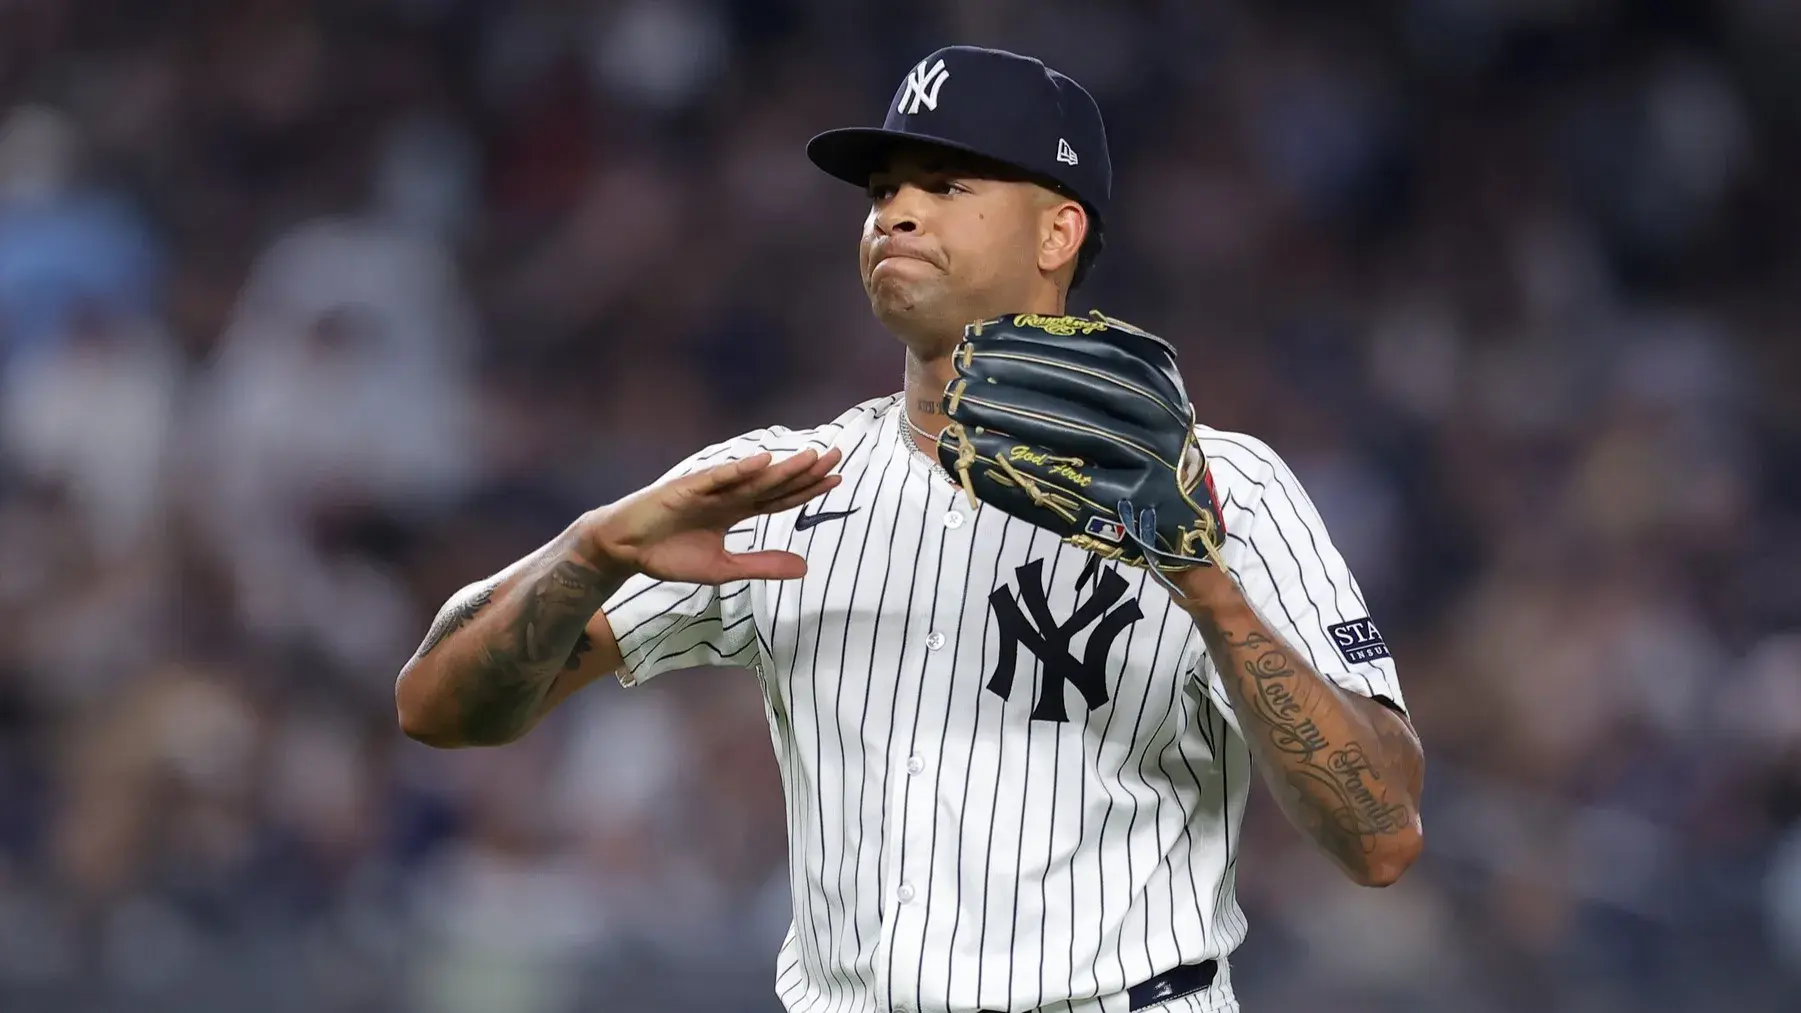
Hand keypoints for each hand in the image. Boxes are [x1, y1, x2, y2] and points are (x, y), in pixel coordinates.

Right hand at [576, 448, 843, 583]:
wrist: (626, 551)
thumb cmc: (670, 556)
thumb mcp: (724, 569)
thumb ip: (763, 565)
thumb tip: (806, 568)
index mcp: (736, 511)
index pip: (779, 498)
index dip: (807, 489)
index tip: (836, 480)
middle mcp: (727, 495)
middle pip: (773, 481)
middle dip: (804, 470)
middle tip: (837, 456)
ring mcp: (708, 489)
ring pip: (752, 477)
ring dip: (781, 468)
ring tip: (811, 457)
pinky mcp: (685, 488)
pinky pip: (716, 478)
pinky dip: (738, 470)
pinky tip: (762, 461)